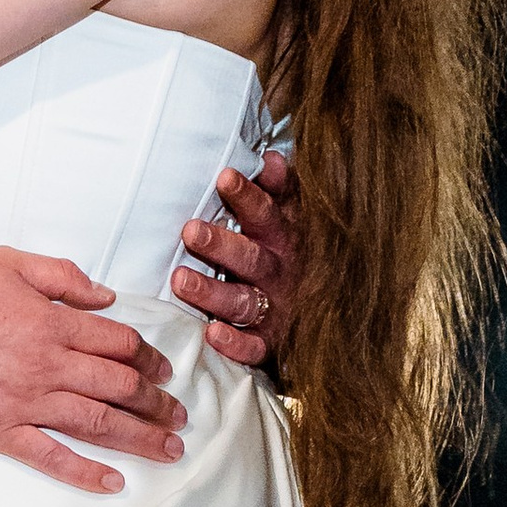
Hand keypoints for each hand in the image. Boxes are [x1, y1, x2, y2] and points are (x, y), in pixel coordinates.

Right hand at [0, 247, 187, 493]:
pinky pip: (51, 458)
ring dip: (139, 438)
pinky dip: (85, 473)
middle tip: (180, 415)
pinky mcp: (1, 432)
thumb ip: (63, 277)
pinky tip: (114, 482)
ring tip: (170, 449)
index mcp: (53, 323)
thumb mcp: (10, 261)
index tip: (165, 370)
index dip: (148, 357)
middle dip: (156, 402)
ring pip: (97, 424)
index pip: (118, 343)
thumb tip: (106, 297)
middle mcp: (49, 366)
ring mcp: (26, 403)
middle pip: (118, 387)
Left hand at [175, 148, 298, 368]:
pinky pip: (254, 348)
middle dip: (221, 244)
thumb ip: (280, 190)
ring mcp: (276, 309)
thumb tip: (270, 158)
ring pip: (242, 301)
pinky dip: (235, 344)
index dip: (247, 196)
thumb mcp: (292, 218)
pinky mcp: (270, 343)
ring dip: (212, 292)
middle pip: (250, 257)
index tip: (224, 177)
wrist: (324, 313)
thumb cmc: (290, 253)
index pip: (266, 213)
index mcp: (284, 238)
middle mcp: (280, 272)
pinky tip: (212, 334)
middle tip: (191, 231)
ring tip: (181, 280)